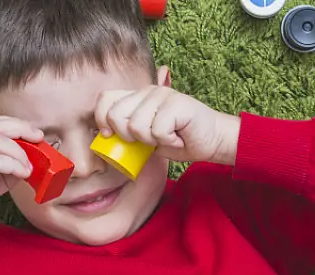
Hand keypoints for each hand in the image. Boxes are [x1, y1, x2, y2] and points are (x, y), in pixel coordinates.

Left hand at [95, 86, 239, 164]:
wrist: (213, 141)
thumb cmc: (180, 140)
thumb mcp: (147, 138)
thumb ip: (128, 132)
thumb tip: (105, 135)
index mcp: (137, 97)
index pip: (105, 99)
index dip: (101, 119)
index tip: (111, 136)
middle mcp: (148, 91)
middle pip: (116, 114)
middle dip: (127, 136)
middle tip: (148, 140)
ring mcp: (162, 95)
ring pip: (135, 126)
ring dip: (151, 141)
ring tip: (167, 137)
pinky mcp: (176, 103)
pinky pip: (157, 131)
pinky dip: (168, 142)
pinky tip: (178, 137)